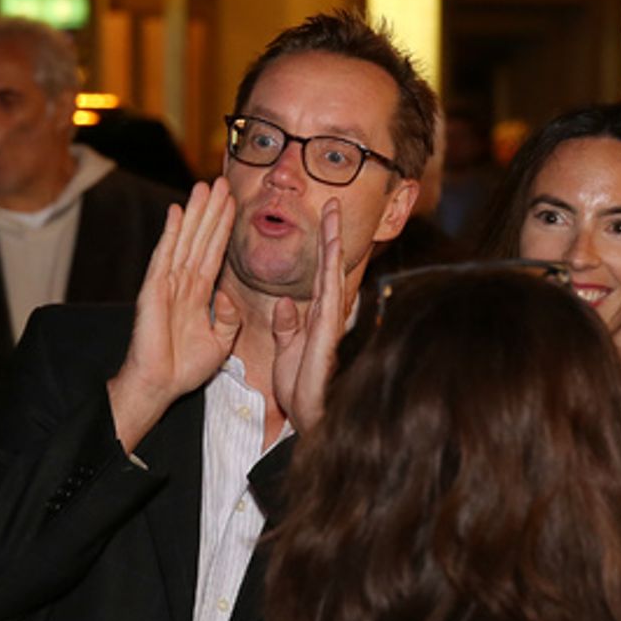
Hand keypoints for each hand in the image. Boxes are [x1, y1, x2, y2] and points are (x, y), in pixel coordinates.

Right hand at [108, 178, 239, 449]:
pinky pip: (165, 256)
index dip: (224, 227)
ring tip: (204, 186)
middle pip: (201, 238)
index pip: (214, 252)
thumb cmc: (184, 368)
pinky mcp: (154, 290)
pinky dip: (172, 234)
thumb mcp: (221, 343)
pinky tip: (177, 212)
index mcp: (198, 294)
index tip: (234, 202)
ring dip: (196, 213)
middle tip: (221, 181)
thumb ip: (229, 319)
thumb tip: (228, 296)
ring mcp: (167, 284)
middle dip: (211, 210)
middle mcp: (183, 283)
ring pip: (186, 240)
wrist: (159, 386)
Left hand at [271, 198, 344, 432]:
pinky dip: (331, 270)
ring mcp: (329, 322)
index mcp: (314, 317)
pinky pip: (329, 295)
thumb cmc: (300, 390)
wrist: (307, 418)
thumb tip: (286, 303)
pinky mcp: (326, 333)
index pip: (318, 273)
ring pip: (332, 273)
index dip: (320, 245)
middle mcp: (326, 315)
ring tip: (334, 213)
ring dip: (333, 242)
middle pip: (329, 265)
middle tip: (333, 202)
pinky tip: (333, 250)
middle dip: (332, 233)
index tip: (322, 218)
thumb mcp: (286, 351)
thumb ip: (288, 327)